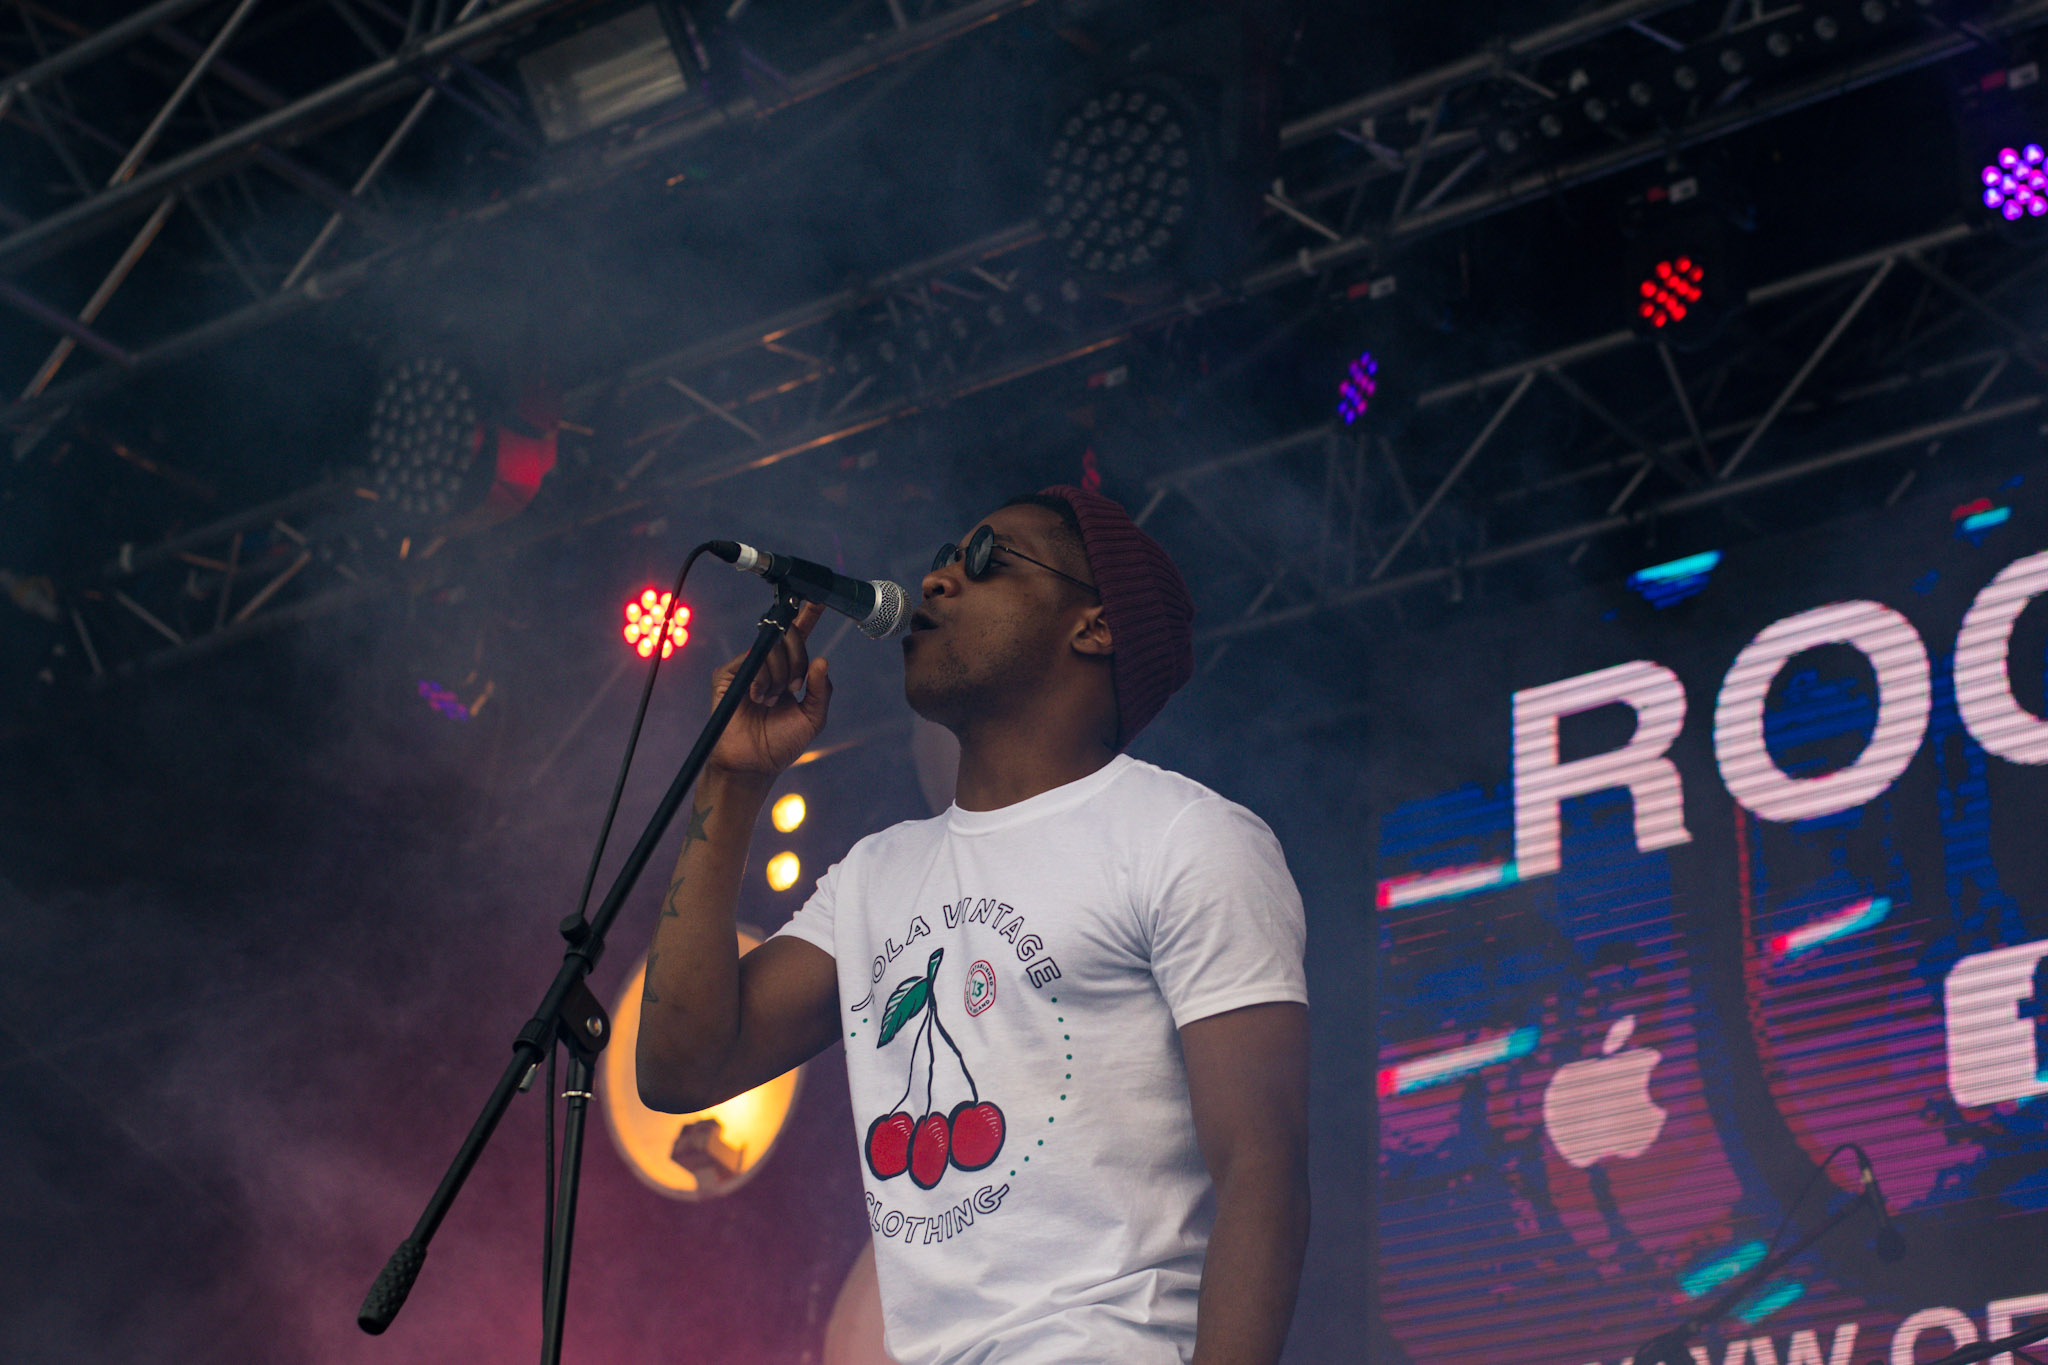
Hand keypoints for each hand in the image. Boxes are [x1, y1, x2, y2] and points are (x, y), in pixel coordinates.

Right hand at [705, 601, 832, 779]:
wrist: (753, 764)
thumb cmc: (781, 744)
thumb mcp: (812, 718)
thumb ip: (821, 690)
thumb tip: (822, 659)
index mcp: (789, 672)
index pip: (799, 638)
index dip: (807, 617)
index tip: (818, 599)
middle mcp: (769, 665)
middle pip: (789, 637)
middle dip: (797, 659)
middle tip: (793, 688)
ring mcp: (748, 668)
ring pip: (772, 648)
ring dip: (779, 676)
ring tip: (769, 700)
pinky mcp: (728, 674)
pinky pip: (752, 660)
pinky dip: (761, 680)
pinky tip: (756, 698)